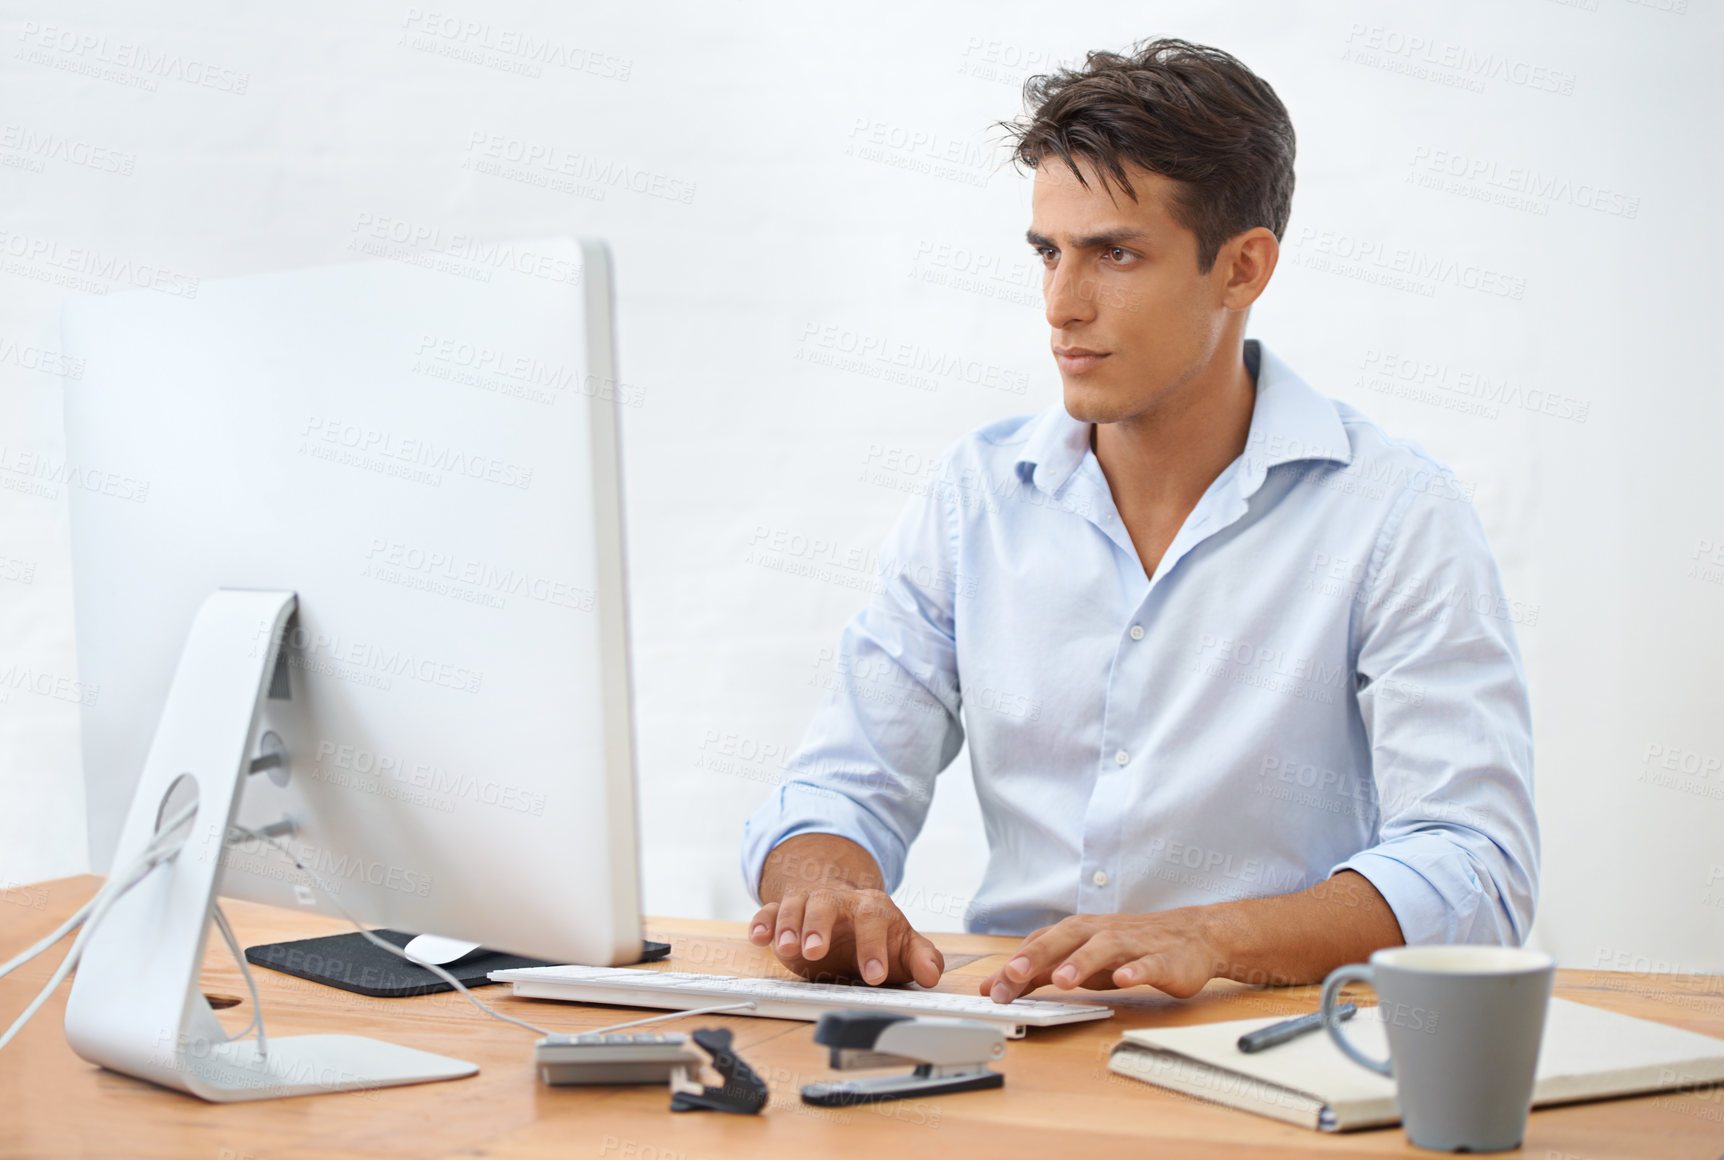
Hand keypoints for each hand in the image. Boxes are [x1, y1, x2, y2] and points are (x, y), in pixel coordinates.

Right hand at [748, 885, 943, 986]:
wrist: (844, 908)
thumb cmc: (874, 932)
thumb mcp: (901, 945)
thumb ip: (921, 958)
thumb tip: (932, 974)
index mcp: (871, 907)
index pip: (873, 919)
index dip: (873, 947)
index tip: (874, 976)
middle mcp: (838, 902)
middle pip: (826, 904)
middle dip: (819, 926)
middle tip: (815, 951)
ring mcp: (809, 905)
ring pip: (795, 905)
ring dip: (789, 925)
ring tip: (786, 947)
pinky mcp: (784, 914)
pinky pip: (769, 912)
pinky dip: (762, 922)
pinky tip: (759, 937)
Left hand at [979, 909, 1222, 1002]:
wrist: (1193, 935)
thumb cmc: (1130, 948)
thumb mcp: (1083, 960)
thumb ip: (1045, 971)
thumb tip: (1001, 984)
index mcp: (1081, 933)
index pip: (1043, 944)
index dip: (1016, 965)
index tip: (990, 987)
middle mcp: (1104, 933)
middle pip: (1068, 937)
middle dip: (1039, 955)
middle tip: (1014, 974)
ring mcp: (1135, 945)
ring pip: (1106, 948)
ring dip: (1082, 962)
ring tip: (1062, 979)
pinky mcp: (1165, 960)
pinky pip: (1149, 964)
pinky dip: (1137, 970)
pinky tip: (1124, 979)